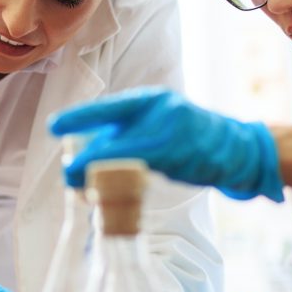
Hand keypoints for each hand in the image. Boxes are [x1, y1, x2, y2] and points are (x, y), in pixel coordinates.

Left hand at [49, 87, 283, 201]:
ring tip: (82, 186)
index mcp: (151, 99)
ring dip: (103, 176)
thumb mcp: (156, 121)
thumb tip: (88, 152)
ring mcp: (175, 136)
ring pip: (129, 159)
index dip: (80, 117)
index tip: (54, 126)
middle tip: (68, 173)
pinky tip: (112, 191)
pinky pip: (147, 173)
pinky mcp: (183, 160)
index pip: (110, 107)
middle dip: (88, 159)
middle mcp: (162, 112)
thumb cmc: (187, 133)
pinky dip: (127, 184)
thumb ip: (127, 131)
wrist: (236, 147)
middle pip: (116, 138)